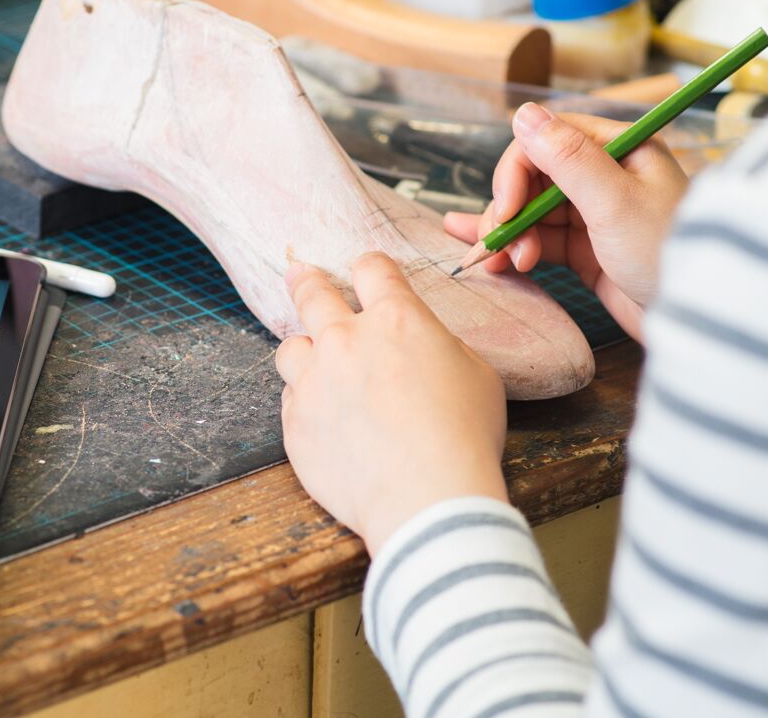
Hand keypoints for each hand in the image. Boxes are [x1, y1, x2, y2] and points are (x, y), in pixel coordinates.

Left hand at [276, 254, 507, 554]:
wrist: (427, 500)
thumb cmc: (464, 439)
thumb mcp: (476, 375)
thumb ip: (439, 347)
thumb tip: (421, 345)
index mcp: (396, 321)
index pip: (372, 270)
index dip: (370, 267)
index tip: (366, 271)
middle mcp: (345, 341)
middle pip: (312, 293)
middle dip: (307, 281)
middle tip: (300, 274)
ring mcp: (313, 380)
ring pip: (291, 348)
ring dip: (304, 352)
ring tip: (314, 363)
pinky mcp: (295, 421)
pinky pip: (291, 398)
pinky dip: (306, 402)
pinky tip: (327, 419)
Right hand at [444, 103, 687, 340]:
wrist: (699, 320)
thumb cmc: (666, 253)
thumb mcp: (614, 202)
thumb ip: (566, 158)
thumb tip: (522, 111)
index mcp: (619, 148)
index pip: (547, 139)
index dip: (516, 172)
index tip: (505, 211)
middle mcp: (604, 174)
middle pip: (532, 176)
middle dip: (509, 209)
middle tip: (500, 243)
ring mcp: (594, 212)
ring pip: (530, 210)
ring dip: (509, 233)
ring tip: (504, 263)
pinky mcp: (586, 248)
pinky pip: (539, 239)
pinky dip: (515, 247)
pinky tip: (489, 257)